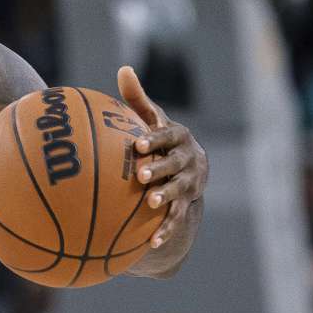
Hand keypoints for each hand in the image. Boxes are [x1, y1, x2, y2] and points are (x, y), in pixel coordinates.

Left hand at [117, 65, 207, 248]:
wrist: (189, 164)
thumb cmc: (159, 137)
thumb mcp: (151, 118)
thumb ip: (137, 98)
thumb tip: (123, 69)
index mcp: (177, 136)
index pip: (166, 136)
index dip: (155, 140)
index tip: (138, 144)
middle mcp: (188, 159)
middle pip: (175, 165)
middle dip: (160, 170)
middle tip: (142, 176)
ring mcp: (189, 183)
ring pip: (179, 191)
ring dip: (166, 197)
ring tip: (150, 203)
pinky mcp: (186, 203)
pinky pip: (175, 218)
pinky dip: (165, 230)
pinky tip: (151, 243)